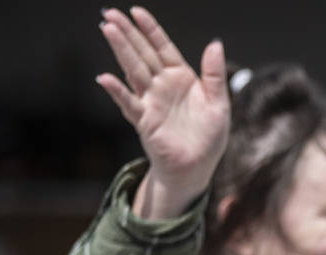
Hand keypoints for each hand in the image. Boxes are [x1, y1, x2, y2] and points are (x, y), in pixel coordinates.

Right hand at [97, 7, 229, 216]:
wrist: (197, 168)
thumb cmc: (207, 138)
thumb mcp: (219, 104)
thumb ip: (215, 75)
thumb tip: (215, 43)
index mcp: (181, 78)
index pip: (163, 48)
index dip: (150, 30)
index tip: (136, 12)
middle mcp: (162, 86)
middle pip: (143, 54)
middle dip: (128, 33)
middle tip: (110, 13)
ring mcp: (151, 102)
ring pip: (133, 71)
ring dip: (121, 51)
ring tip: (107, 29)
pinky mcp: (145, 121)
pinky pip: (129, 103)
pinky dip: (118, 91)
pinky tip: (106, 78)